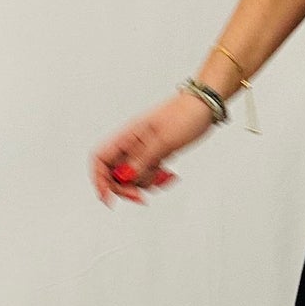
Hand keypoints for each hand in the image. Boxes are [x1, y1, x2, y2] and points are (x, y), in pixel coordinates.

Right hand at [90, 90, 215, 205]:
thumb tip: (125, 177)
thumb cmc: (186, 115)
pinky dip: (155, 179)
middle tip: (140, 196)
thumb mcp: (163, 141)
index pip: (100, 159)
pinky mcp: (155, 154)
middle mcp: (131, 143)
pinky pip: (147, 173)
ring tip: (162, 177)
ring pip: (132, 176)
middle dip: (125, 188)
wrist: (204, 106)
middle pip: (114, 173)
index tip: (109, 198)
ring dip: (144, 183)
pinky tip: (168, 175)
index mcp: (128, 135)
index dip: (99, 180)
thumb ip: (142, 160)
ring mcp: (143, 149)